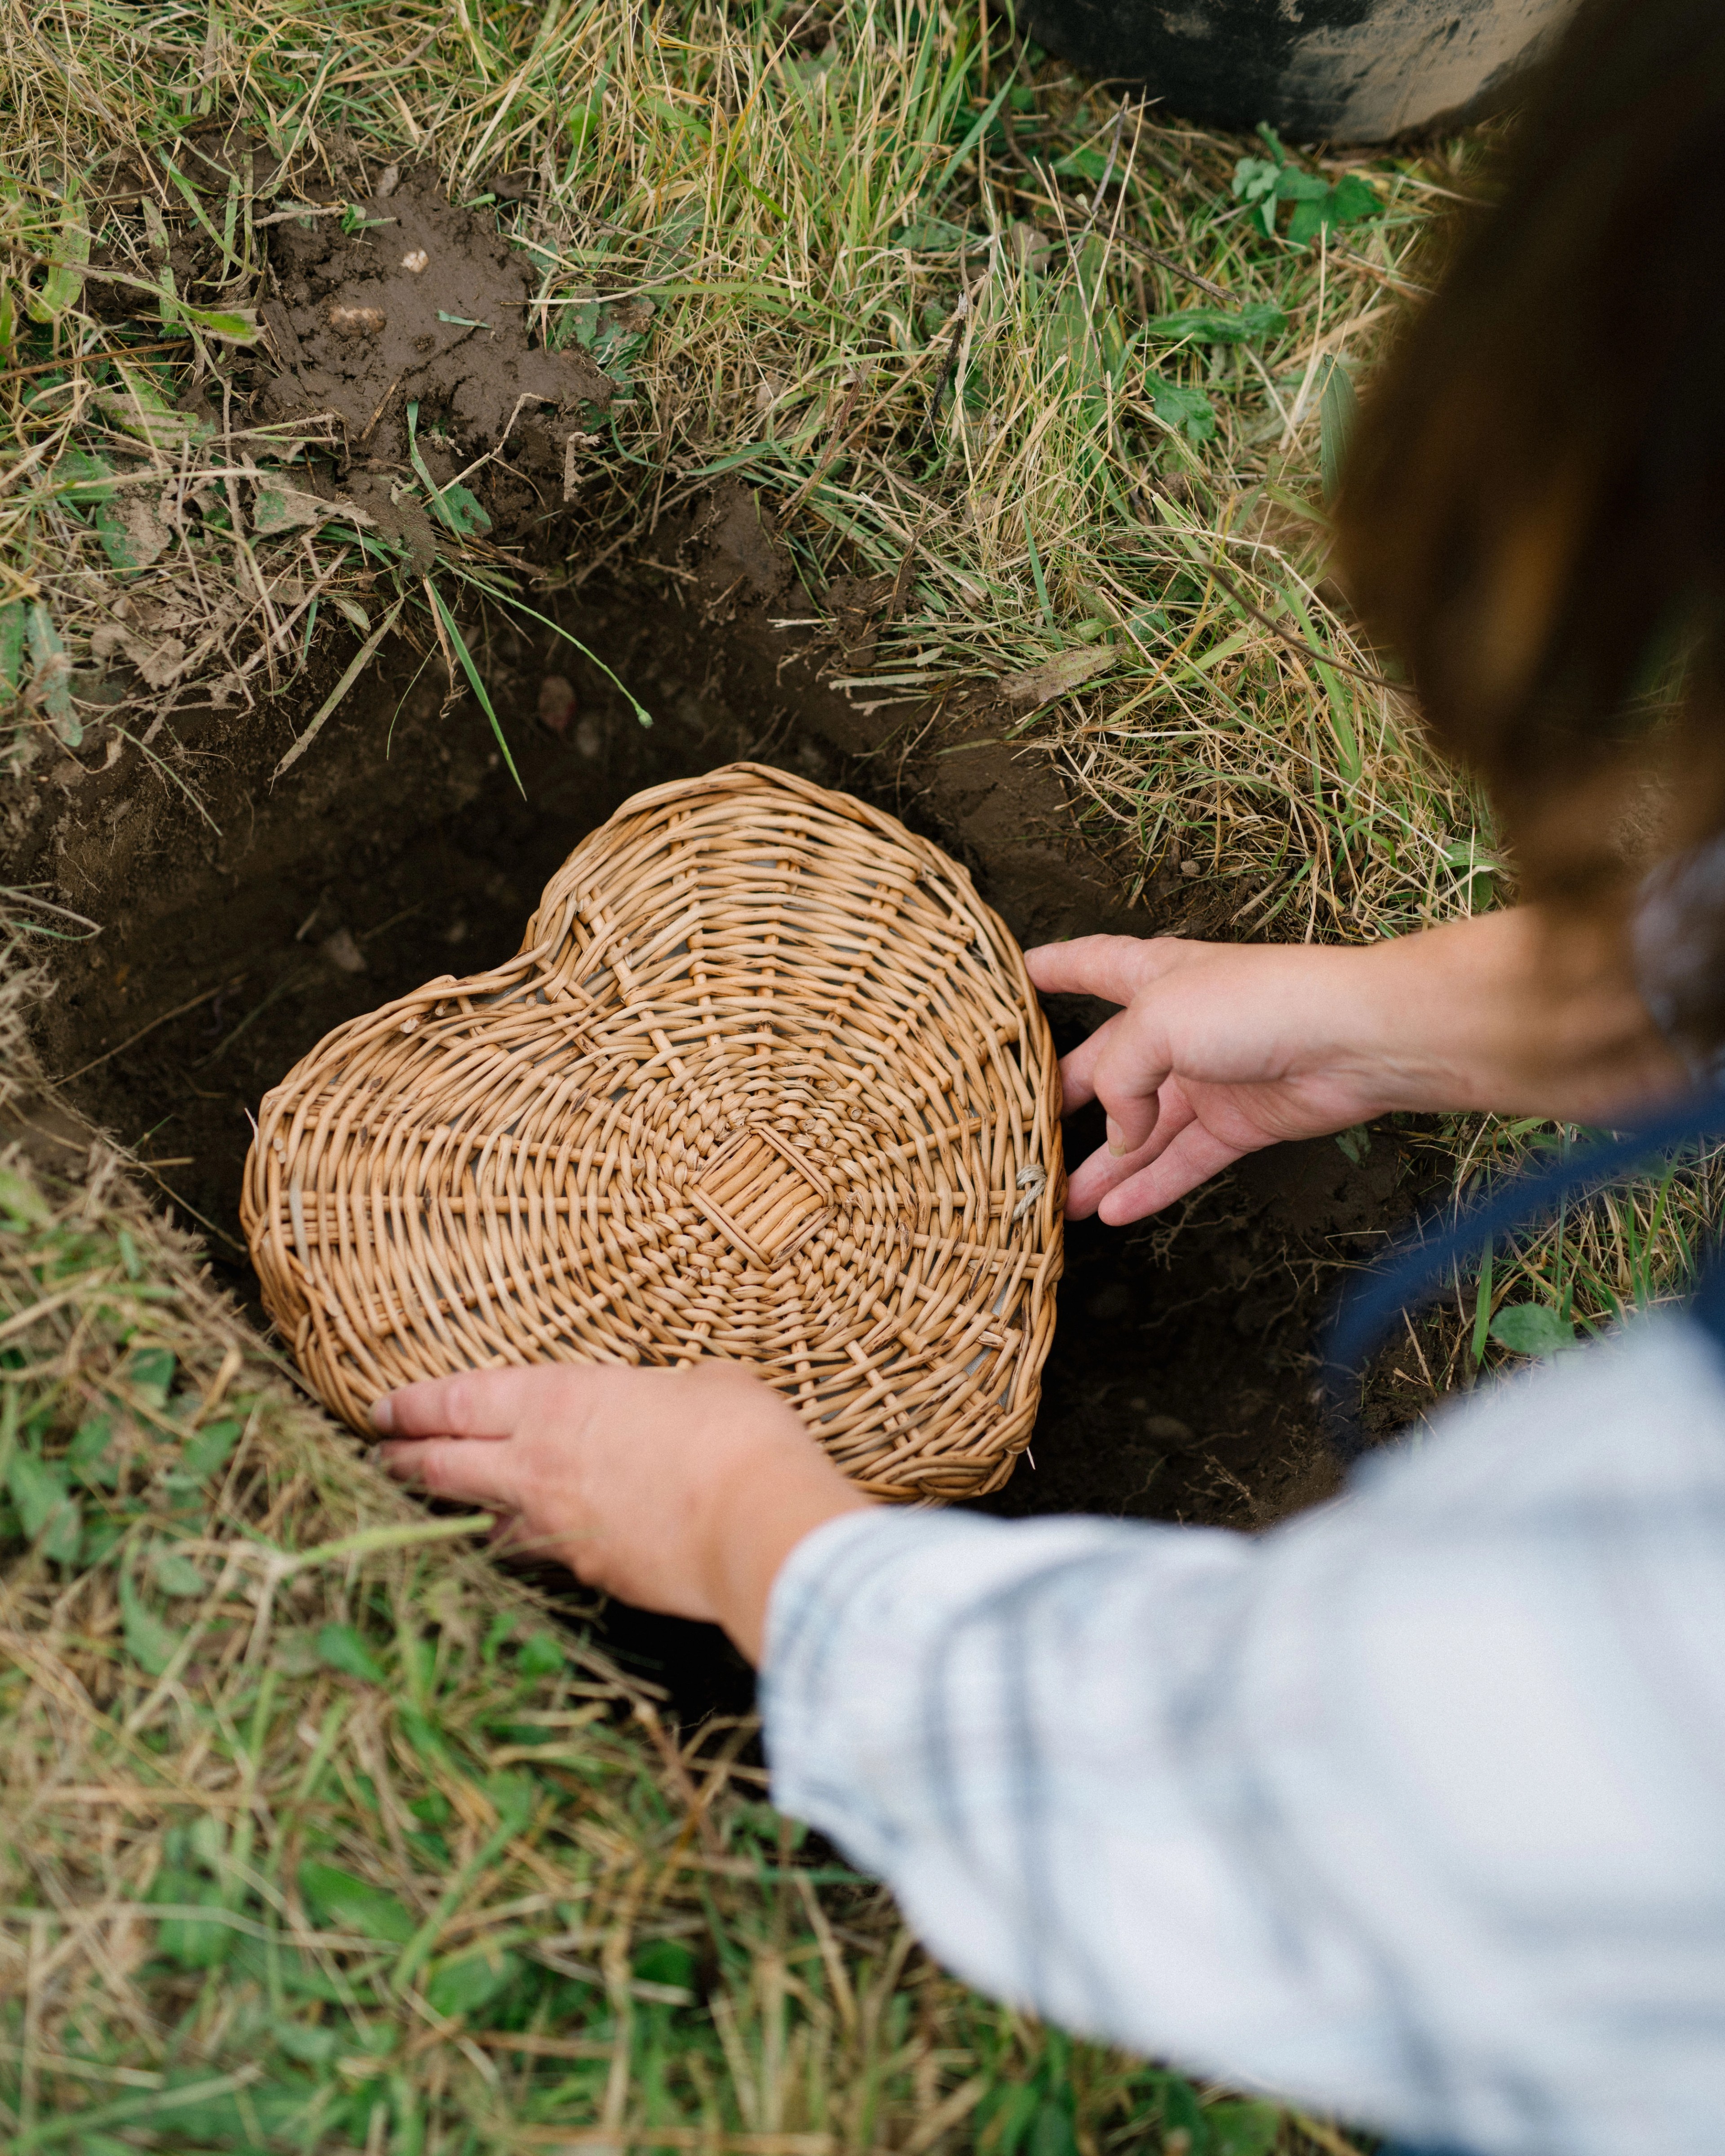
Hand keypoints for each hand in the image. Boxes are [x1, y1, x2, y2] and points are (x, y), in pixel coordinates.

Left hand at [372, 1362, 872, 1663]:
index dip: (413, 1406)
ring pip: (484, 1520)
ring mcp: (557, 1526)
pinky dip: (529, 1548)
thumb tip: (672, 1404)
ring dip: (460, 1513)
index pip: (457, 1401)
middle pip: (444, 1466)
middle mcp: (537, 1464)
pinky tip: (535, 1546)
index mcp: (557, 1401)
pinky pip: (541, 1556)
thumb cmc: (734, 1434)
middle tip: (382, 1458)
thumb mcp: (703, 1383)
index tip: (382, 1411)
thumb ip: (664, 1393)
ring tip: (447, 1508)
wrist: (755, 1522)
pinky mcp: (588, 1574)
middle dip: (405, 1461)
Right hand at [1026, 910, 1683, 1225]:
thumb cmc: (1261, 1004)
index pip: (1087, 966)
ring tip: (1057, 1201)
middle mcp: (1175, 1026)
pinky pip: (1182, 1160)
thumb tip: (1116, 1131)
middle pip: (1105, 1064)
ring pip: (1140, 1128)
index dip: (1046, 970)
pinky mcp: (1239, 1122)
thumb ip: (1119, 1075)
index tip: (1007, 980)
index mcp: (1152, 977)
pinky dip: (1149, 1187)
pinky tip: (1114, 1213)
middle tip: (1018, 1131)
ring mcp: (1208, 1078)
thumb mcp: (1161, 1021)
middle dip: (1062, 1098)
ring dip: (1101, 1164)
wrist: (1358, 1040)